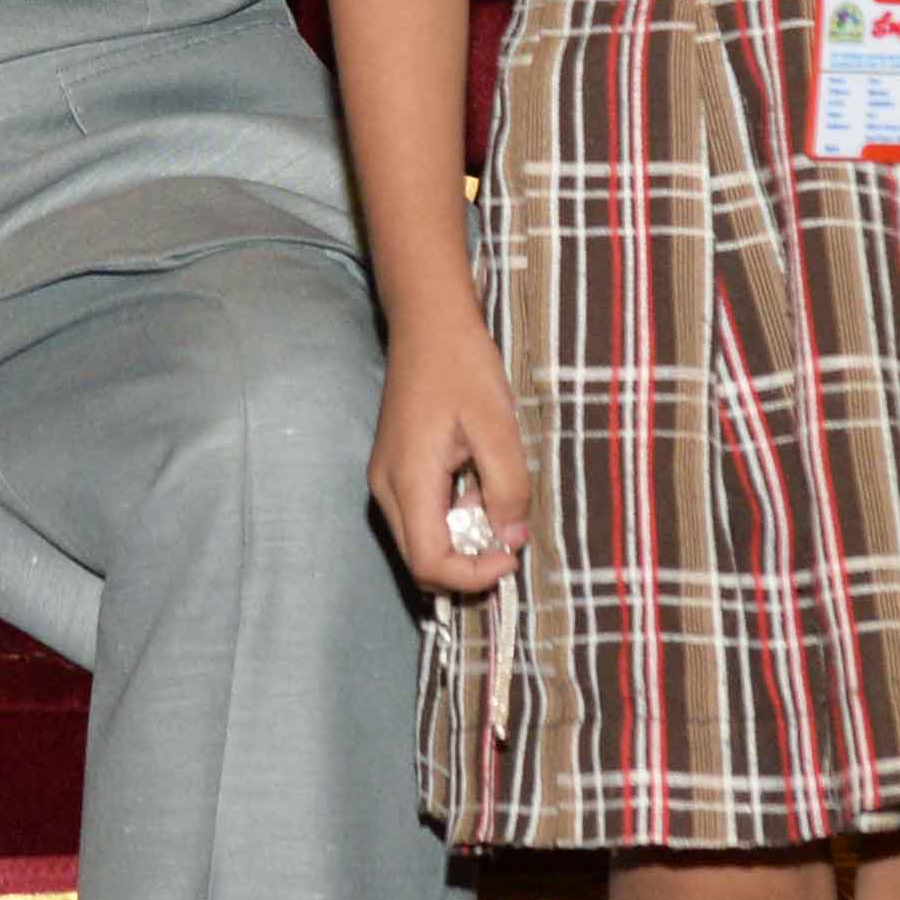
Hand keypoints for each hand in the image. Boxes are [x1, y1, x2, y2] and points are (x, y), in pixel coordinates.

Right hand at [367, 313, 531, 598]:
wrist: (427, 324)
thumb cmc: (463, 367)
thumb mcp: (498, 426)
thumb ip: (508, 487)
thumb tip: (513, 538)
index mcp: (409, 479)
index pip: (429, 562)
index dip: (472, 575)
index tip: (511, 554)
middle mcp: (386, 488)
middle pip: (420, 562)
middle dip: (468, 566)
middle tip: (509, 539)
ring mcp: (386, 480)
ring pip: (420, 543)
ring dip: (462, 544)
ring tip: (495, 507)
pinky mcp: (394, 471)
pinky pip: (421, 519)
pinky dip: (452, 523)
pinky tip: (477, 493)